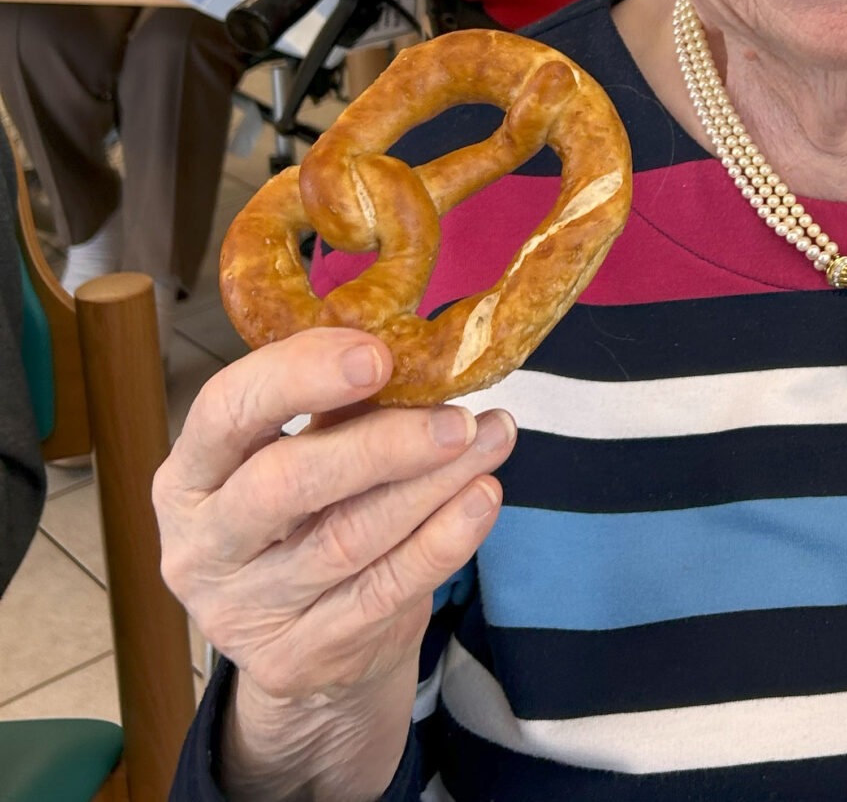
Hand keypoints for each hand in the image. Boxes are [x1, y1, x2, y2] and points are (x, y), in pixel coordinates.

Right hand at [154, 329, 515, 800]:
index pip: (226, 411)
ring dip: (434, 484)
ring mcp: (243, 611)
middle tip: (459, 418)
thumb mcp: (305, 454)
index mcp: (190, 474)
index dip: (299, 375)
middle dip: (381, 444)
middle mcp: (200, 546)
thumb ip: (343, 408)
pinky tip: (483, 497)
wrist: (306, 646)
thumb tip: (421, 351)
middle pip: (285, 483)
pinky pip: (383, 592)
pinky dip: (443, 542)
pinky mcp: (296, 658)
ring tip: (493, 439)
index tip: (378, 355)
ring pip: (347, 539)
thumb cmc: (310, 517)